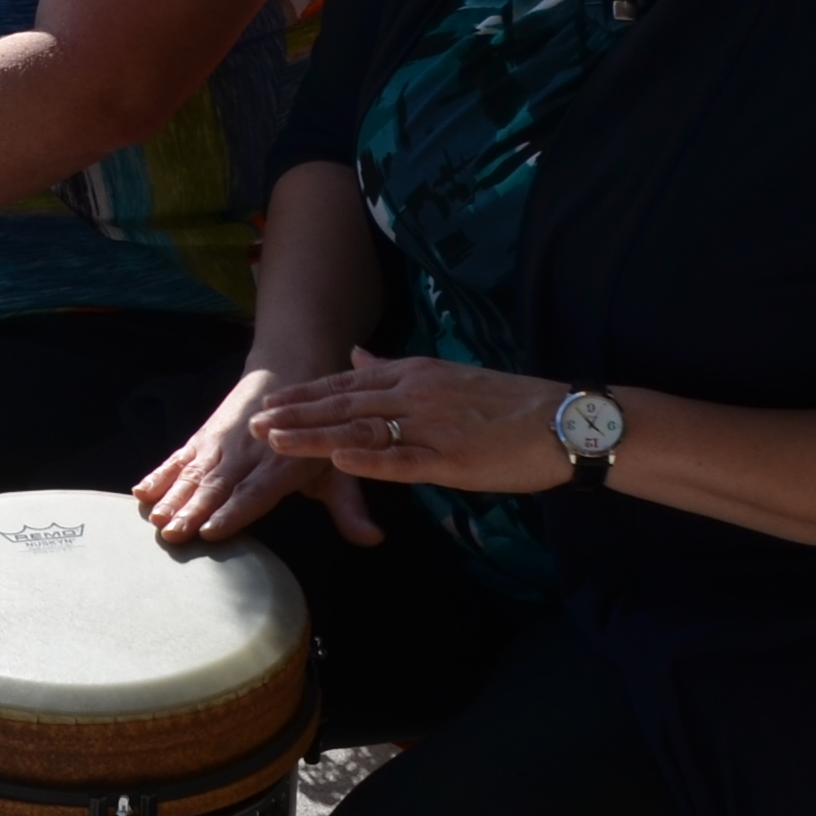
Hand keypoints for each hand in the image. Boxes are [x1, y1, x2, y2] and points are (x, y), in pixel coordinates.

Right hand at [135, 367, 381, 547]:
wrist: (293, 368)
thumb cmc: (320, 431)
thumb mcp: (340, 467)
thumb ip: (350, 507)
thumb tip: (373, 539)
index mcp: (284, 464)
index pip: (256, 492)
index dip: (235, 511)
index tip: (213, 530)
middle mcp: (250, 452)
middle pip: (218, 485)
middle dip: (194, 509)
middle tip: (173, 532)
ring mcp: (223, 442)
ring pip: (195, 472)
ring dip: (173, 495)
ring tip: (154, 517)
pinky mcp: (205, 436)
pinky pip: (180, 457)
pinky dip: (161, 473)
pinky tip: (140, 490)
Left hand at [249, 348, 577, 492]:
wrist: (563, 420)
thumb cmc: (505, 405)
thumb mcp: (443, 376)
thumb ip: (394, 369)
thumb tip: (354, 354)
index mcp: (413, 375)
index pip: (345, 384)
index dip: (304, 394)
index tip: (267, 401)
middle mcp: (415, 394)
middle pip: (343, 405)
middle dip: (294, 415)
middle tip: (252, 425)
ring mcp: (431, 426)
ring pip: (361, 430)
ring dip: (313, 437)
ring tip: (273, 442)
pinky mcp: (452, 459)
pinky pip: (403, 460)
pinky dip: (369, 460)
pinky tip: (338, 461)